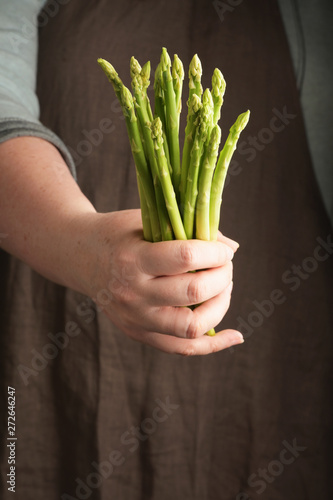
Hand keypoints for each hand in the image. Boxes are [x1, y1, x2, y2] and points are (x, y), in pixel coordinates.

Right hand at [72, 209, 243, 354]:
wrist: (80, 257)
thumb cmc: (118, 234)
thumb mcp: (146, 221)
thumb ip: (187, 230)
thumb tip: (232, 248)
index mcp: (133, 259)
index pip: (186, 257)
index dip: (216, 252)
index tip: (224, 250)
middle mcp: (133, 294)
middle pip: (193, 293)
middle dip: (222, 276)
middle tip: (225, 265)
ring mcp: (136, 319)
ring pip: (192, 327)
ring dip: (221, 306)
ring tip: (223, 288)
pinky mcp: (140, 334)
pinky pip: (183, 348)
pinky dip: (214, 345)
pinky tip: (235, 336)